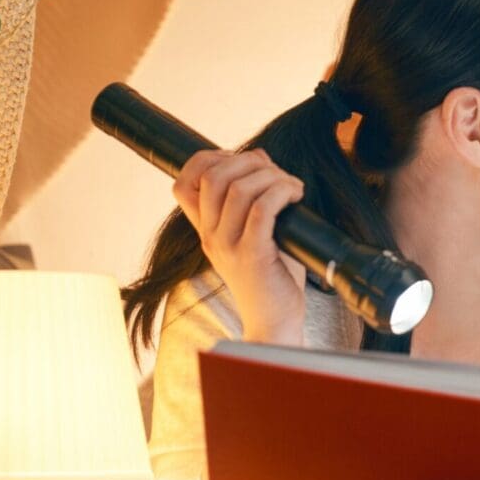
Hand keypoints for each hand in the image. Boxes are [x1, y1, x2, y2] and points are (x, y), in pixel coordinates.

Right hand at [173, 148, 306, 344]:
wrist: (273, 322)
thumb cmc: (271, 275)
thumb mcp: (255, 233)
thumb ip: (253, 198)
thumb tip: (260, 157)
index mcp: (206, 230)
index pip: (183, 184)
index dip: (207, 160)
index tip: (240, 161)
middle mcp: (210, 236)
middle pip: (213, 177)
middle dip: (249, 162)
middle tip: (276, 174)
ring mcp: (228, 246)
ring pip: (239, 189)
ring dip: (272, 176)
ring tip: (292, 187)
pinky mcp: (252, 256)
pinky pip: (261, 209)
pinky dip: (281, 192)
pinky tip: (296, 196)